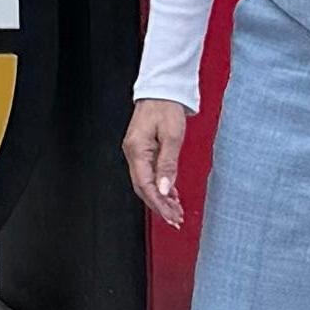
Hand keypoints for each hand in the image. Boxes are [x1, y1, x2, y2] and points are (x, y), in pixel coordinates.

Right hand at [122, 94, 195, 214]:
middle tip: (176, 219)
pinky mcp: (142, 151)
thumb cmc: (166, 108)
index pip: (145, 185)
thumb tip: (164, 189)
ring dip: (161, 199)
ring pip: (146, 183)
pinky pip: (149, 174)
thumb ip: (168, 164)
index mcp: (136, 150)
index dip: (158, 204)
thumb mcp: (172, 136)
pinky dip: (160, 187)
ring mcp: (136, 153)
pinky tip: (171, 195)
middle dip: (160, 206)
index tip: (171, 216)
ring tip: (176, 211)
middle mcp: (133, 153)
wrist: (161, 90)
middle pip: (144, 188)